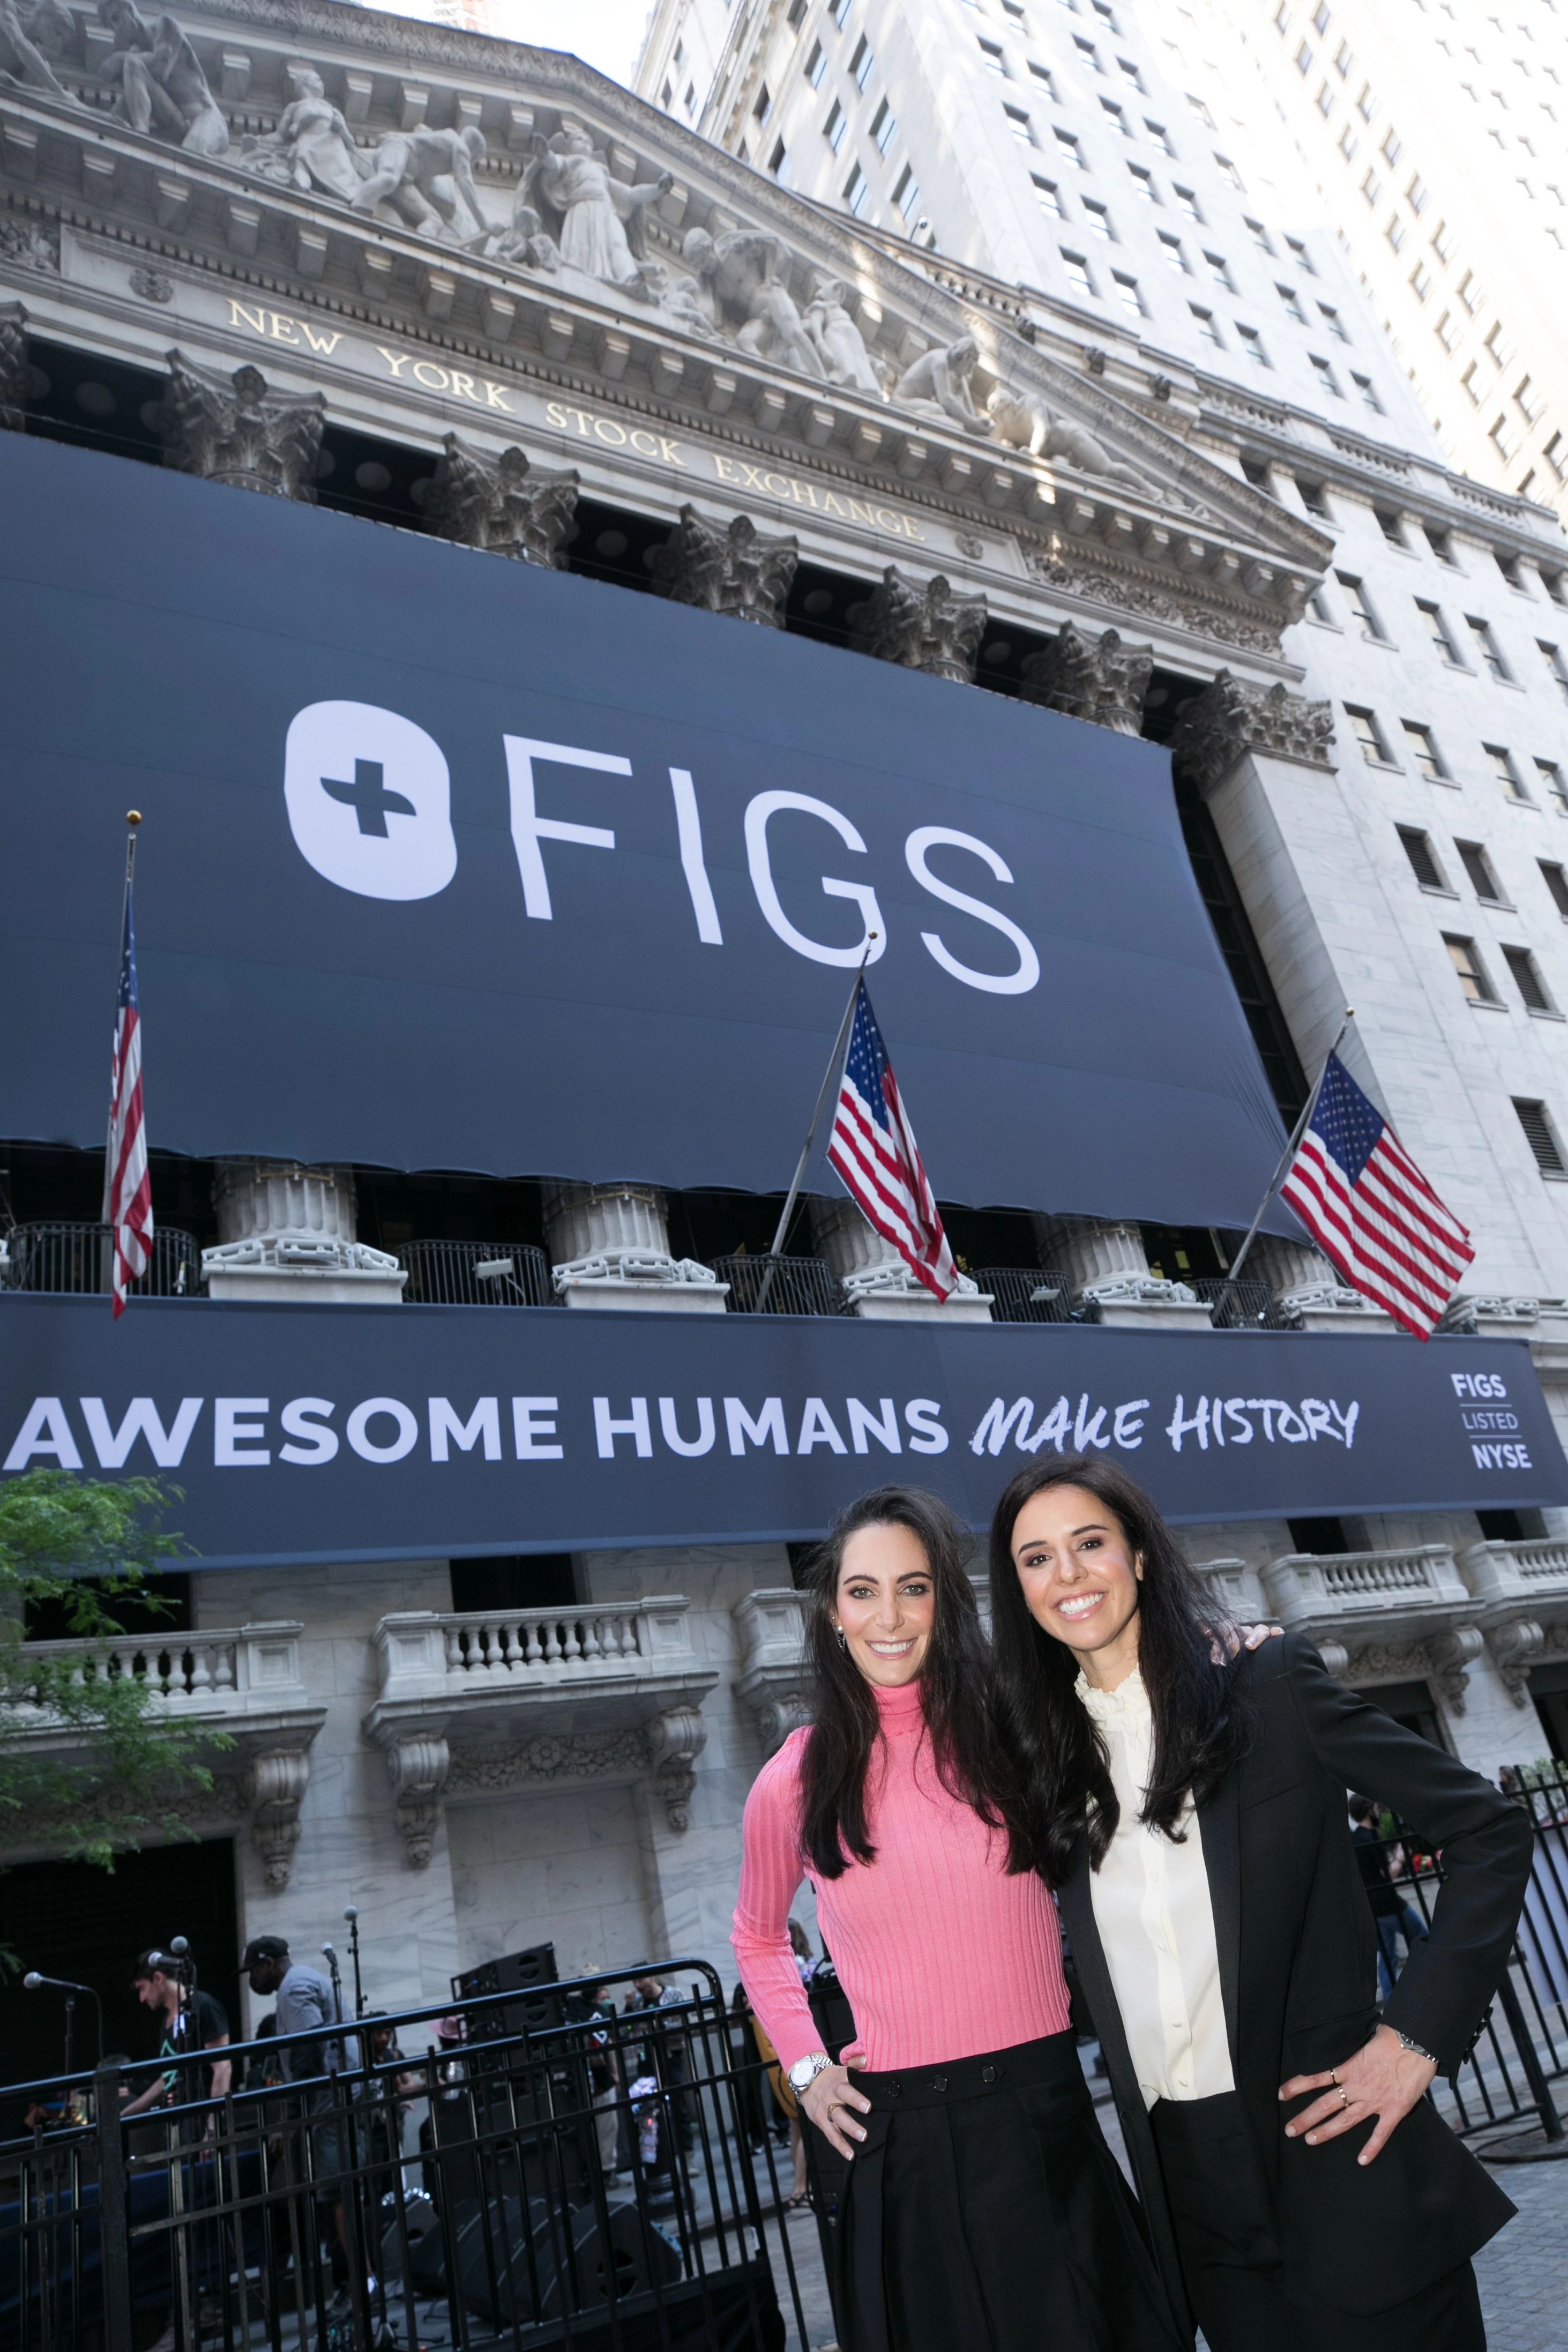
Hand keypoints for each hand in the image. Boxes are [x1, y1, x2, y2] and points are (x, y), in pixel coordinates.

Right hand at [800, 2062, 870, 2159]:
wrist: (806, 2080)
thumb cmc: (831, 2077)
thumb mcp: (842, 2068)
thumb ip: (856, 2064)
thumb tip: (867, 2060)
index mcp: (839, 2082)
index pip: (848, 2090)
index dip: (857, 2098)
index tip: (868, 2107)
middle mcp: (831, 2097)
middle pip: (840, 2111)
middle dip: (852, 2123)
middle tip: (864, 2134)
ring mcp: (825, 2110)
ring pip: (836, 2123)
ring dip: (848, 2134)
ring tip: (861, 2142)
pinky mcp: (821, 2120)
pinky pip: (831, 2135)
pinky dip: (840, 2145)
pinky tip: (850, 2155)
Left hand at [1211, 1621, 1282, 1662]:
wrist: (1257, 1669)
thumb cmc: (1235, 1661)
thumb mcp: (1222, 1655)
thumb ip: (1216, 1646)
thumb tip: (1205, 1631)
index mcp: (1234, 1633)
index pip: (1226, 1629)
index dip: (1218, 1640)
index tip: (1213, 1657)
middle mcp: (1247, 1632)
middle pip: (1241, 1630)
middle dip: (1231, 1645)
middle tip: (1223, 1662)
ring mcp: (1261, 1635)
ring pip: (1260, 1629)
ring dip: (1254, 1637)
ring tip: (1249, 1647)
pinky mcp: (1276, 1641)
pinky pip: (1278, 1633)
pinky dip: (1277, 1632)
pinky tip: (1275, 1634)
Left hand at [1280, 2023, 1436, 2165]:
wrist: (1416, 2042)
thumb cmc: (1393, 2037)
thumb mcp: (1368, 2041)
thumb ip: (1358, 2055)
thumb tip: (1359, 2054)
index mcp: (1349, 2069)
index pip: (1318, 2079)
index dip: (1299, 2086)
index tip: (1282, 2094)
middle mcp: (1357, 2087)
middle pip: (1325, 2105)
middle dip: (1306, 2118)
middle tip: (1290, 2130)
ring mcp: (1374, 2100)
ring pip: (1345, 2120)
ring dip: (1327, 2131)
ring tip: (1309, 2140)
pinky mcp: (1393, 2110)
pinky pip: (1380, 2133)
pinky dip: (1371, 2147)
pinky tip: (1362, 2161)